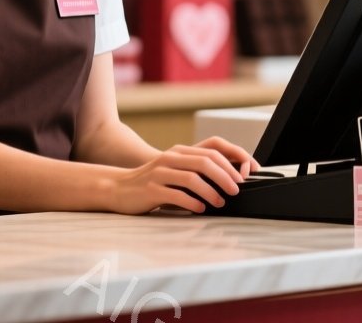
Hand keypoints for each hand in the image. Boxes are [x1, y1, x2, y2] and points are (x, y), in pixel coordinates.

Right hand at [106, 138, 256, 214]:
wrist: (119, 188)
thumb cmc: (151, 183)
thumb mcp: (173, 171)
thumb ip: (194, 171)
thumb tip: (226, 182)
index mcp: (178, 152)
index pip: (211, 152)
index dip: (229, 164)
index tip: (242, 177)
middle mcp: (170, 159)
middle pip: (204, 163)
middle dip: (224, 177)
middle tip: (236, 190)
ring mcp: (159, 173)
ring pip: (191, 178)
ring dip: (210, 191)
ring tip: (220, 202)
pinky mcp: (151, 190)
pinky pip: (176, 195)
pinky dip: (192, 202)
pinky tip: (200, 209)